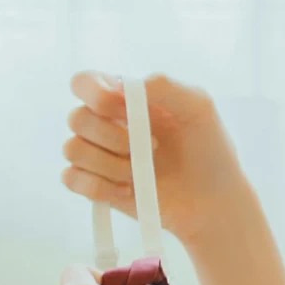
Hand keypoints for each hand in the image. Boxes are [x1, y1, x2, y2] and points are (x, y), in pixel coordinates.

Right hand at [64, 73, 241, 247]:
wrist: (212, 202)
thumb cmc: (208, 150)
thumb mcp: (198, 107)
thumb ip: (164, 86)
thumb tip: (122, 85)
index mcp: (123, 97)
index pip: (84, 82)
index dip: (97, 95)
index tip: (127, 111)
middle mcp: (104, 122)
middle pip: (76, 118)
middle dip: (111, 136)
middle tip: (152, 147)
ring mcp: (96, 154)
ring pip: (72, 149)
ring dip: (110, 164)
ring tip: (140, 173)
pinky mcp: (93, 184)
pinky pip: (72, 179)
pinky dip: (99, 187)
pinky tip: (129, 190)